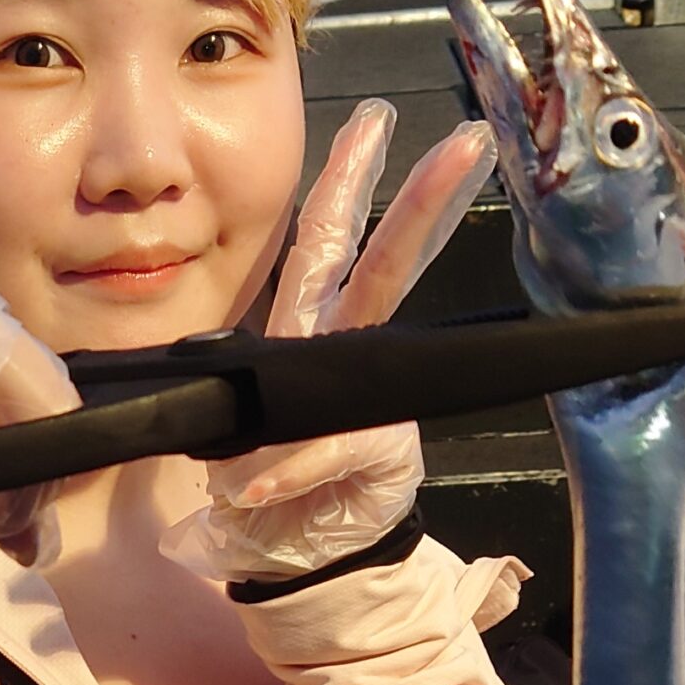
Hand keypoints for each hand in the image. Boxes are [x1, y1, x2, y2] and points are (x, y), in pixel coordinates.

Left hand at [162, 100, 495, 585]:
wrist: (299, 562)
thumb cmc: (266, 491)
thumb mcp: (227, 440)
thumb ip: (229, 406)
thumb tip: (219, 378)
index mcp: (307, 337)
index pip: (324, 245)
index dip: (346, 183)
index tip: (369, 122)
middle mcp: (347, 357)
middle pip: (384, 265)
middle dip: (422, 201)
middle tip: (465, 142)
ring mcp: (375, 404)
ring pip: (385, 336)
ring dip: (396, 309)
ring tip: (417, 257)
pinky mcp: (385, 455)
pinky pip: (329, 451)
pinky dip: (289, 469)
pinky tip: (258, 485)